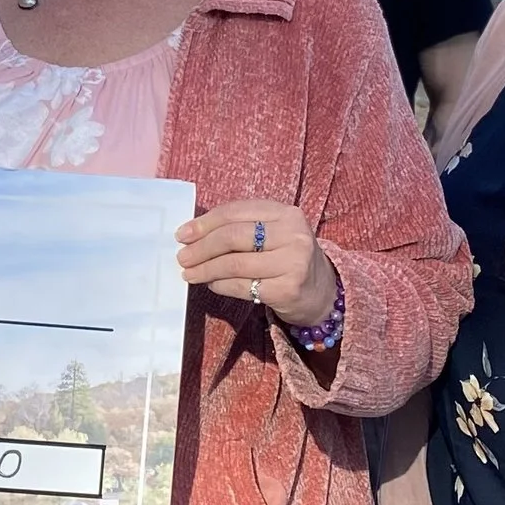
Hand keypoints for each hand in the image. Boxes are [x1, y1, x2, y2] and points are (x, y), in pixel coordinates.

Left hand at [175, 201, 336, 329]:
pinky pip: (242, 286)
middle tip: (182, 257)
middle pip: (233, 237)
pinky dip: (220, 285)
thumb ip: (240, 228)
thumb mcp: (273, 233)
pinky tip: (212, 284)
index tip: (182, 234)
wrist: (323, 292)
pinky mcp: (287, 290)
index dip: (204, 223)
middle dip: (201, 247)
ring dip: (205, 269)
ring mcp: (293, 263)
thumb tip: (192, 234)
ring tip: (189, 273)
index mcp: (286, 213)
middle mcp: (293, 235)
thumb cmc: (288, 257)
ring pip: (234, 264)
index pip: (236, 212)